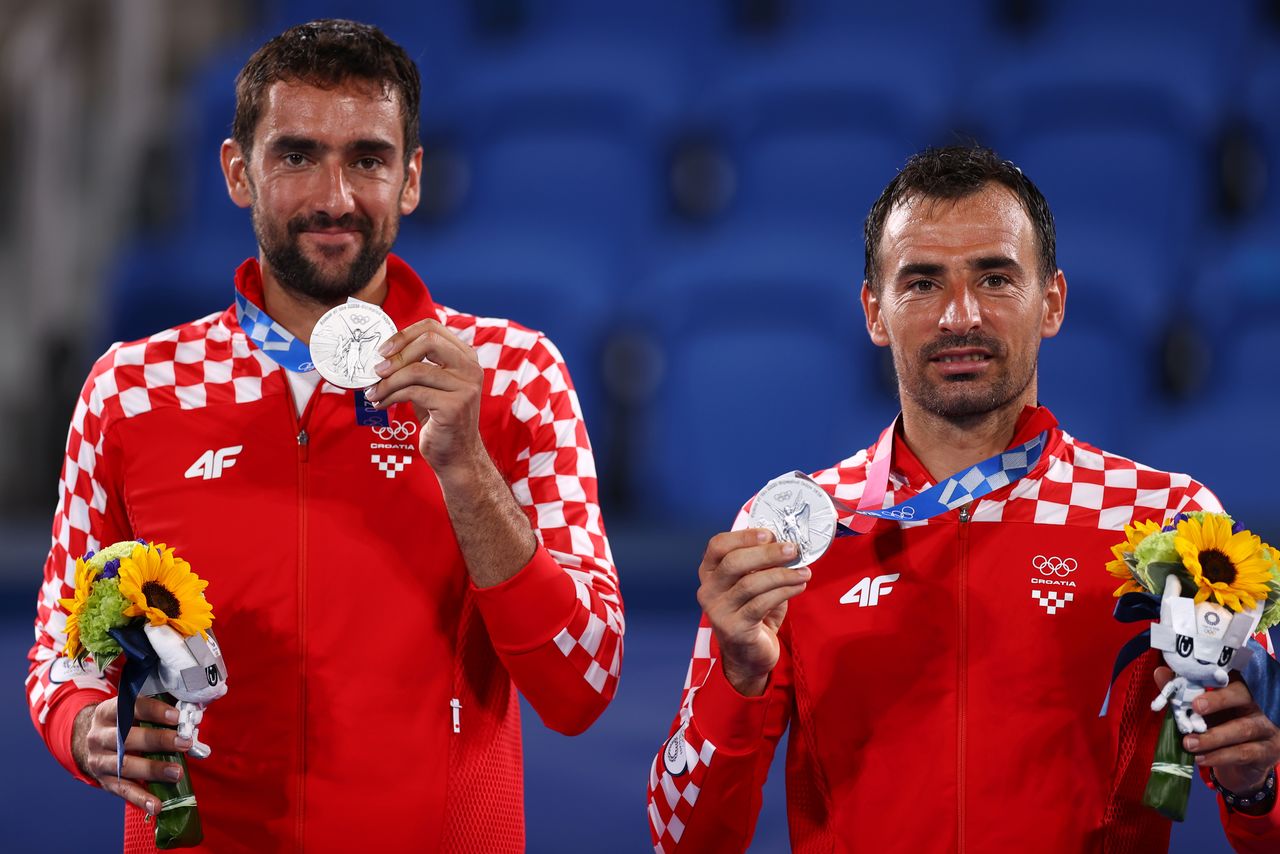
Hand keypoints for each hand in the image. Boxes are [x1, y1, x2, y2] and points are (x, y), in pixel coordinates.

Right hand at [71, 695, 191, 815]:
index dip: (154, 711)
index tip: (176, 717)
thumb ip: (157, 712)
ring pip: (125, 765)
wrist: (91, 744)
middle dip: (158, 740)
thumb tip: (190, 715)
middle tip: (184, 743)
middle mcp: (99, 735)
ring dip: (153, 770)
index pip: (131, 708)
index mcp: (108, 712)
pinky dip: (141, 799)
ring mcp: (99, 760)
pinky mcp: (103, 781)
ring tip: (177, 772)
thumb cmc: (123, 724)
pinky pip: (123, 791)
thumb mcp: (132, 712)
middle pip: (127, 738)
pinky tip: (157, 806)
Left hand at [366, 318, 486, 476]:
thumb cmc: (440, 420)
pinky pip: (413, 392)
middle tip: (376, 370)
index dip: (404, 335)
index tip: (384, 351)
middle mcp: (470, 369)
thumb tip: (383, 353)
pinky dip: (390, 397)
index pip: (433, 328)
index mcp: (466, 358)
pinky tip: (381, 404)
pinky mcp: (454, 407)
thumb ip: (418, 365)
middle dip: (396, 355)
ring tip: (373, 393)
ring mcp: (465, 388)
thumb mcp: (431, 386)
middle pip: (428, 342)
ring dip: (387, 382)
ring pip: (416, 370)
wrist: (457, 456)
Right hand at [697, 529, 808, 697]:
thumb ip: (761, 564)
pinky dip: (783, 592)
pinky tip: (799, 586)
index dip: (743, 536)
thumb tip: (786, 541)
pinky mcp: (734, 628)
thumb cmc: (752, 613)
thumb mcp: (752, 583)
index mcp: (709, 573)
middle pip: (734, 563)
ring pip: (750, 584)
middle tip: (793, 549)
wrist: (747, 656)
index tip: (769, 534)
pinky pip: (761, 604)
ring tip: (804, 571)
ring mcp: (718, 611)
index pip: (718, 546)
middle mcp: (708, 590)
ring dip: (782, 574)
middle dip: (766, 553)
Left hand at [1155, 667, 1279, 793]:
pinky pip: (1244, 752)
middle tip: (1196, 706)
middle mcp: (1257, 703)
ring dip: (1212, 737)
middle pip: (1242, 694)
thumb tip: (1160, 672)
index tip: (1196, 672)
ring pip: (1242, 728)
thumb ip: (1182, 692)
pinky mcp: (1267, 751)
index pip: (1232, 673)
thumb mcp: (1200, 710)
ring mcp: (1266, 727)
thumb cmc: (1219, 728)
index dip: (1217, 671)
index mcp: (1240, 687)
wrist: (1240, 767)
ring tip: (1188, 743)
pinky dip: (1219, 756)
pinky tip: (1201, 758)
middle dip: (1218, 699)